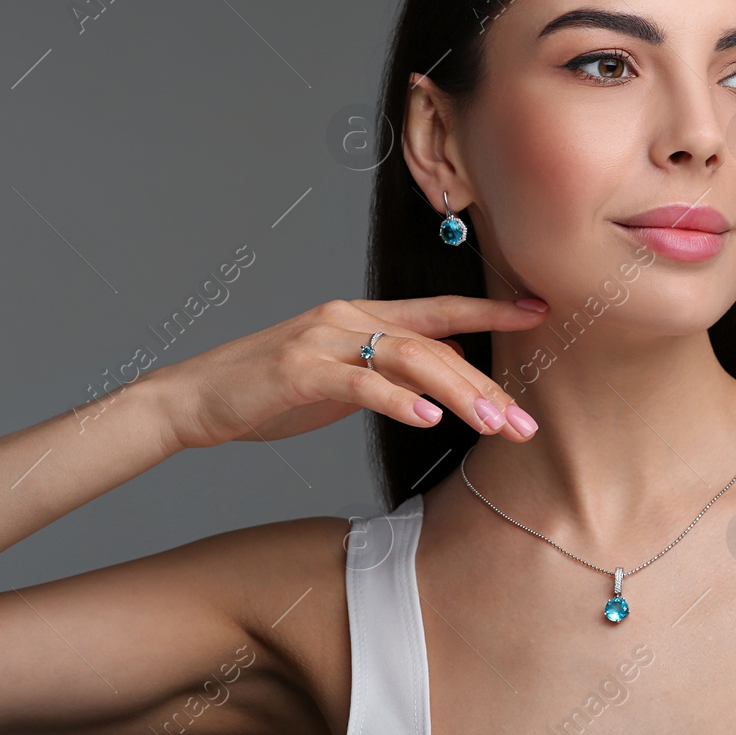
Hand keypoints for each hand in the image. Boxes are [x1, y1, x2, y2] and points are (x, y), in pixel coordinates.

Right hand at [147, 295, 548, 449]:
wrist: (194, 398)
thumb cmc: (269, 391)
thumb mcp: (343, 377)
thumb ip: (393, 369)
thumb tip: (451, 374)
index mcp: (362, 316)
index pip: (441, 310)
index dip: (491, 310)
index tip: (541, 312)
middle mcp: (348, 319)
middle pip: (436, 344)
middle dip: (486, 384)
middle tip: (525, 422)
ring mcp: (323, 341)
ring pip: (408, 359)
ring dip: (458, 394)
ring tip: (493, 424)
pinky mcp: (299, 370)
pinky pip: (360, 383)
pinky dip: (398, 400)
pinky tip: (429, 420)